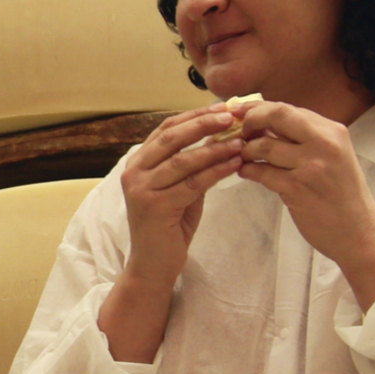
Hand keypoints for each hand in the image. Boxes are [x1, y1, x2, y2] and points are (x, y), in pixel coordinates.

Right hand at [116, 103, 247, 286]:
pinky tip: (235, 164)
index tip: (222, 108)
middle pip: (172, 137)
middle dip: (203, 124)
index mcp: (138, 162)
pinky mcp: (155, 207)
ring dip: (215, 148)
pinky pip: (192, 183)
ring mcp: (141, 189)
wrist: (152, 266)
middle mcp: (134, 172)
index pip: (166, 128)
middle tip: (231, 116)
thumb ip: (191, 165)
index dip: (194, 115)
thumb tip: (219, 136)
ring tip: (240, 141)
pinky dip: (216, 171)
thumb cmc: (168, 226)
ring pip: (183, 160)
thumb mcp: (179, 188)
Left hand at [236, 100, 374, 309]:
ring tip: (244, 158)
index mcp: (332, 131)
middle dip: (250, 121)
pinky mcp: (296, 189)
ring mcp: (310, 166)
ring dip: (246, 151)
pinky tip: (246, 173)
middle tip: (239, 132)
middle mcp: (324, 143)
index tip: (240, 111)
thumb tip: (264, 121)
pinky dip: (249, 171)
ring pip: (264, 146)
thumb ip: (304, 138)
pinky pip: (261, 172)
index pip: (288, 108)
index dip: (259, 108)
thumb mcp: (332, 156)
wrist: (358, 232)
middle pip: (276, 116)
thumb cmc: (342, 194)